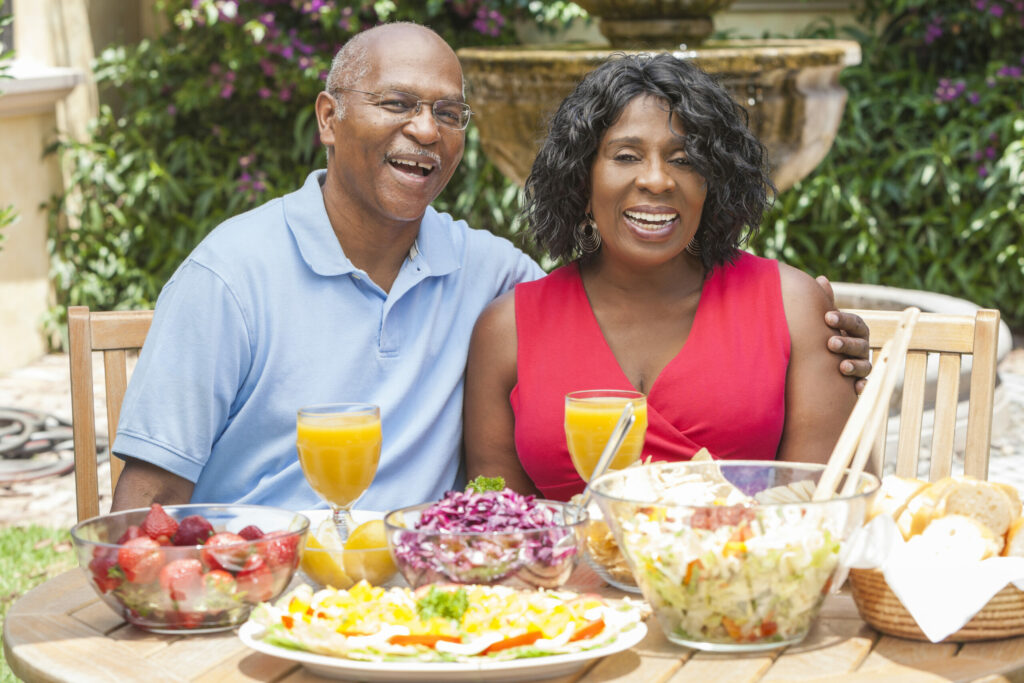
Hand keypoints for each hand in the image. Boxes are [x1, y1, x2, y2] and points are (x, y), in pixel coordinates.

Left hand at [816, 275, 871, 393]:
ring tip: (842, 367)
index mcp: (856, 330)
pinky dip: (862, 387)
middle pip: (860, 344)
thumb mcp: (827, 322)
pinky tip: (856, 389)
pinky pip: (865, 385)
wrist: (826, 365)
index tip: (828, 317)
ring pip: (864, 365)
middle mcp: (862, 347)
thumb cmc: (828, 336)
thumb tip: (821, 279)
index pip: (855, 322)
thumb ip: (827, 303)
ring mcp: (862, 365)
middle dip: (846, 343)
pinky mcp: (858, 383)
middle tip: (830, 343)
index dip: (843, 320)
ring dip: (854, 365)